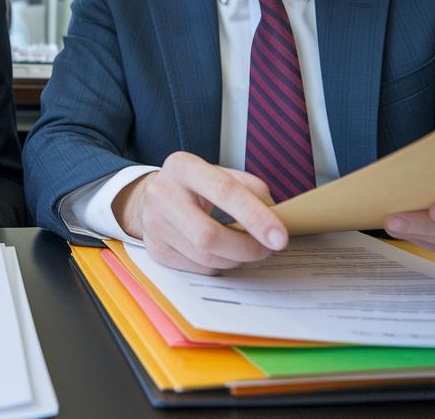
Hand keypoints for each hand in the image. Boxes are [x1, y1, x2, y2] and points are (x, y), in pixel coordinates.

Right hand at [114, 151, 287, 274]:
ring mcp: (154, 225)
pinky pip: (198, 268)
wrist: (154, 196)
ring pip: (205, 256)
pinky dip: (220, 264)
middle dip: (246, 248)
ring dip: (236, 258)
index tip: (280, 237)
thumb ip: (249, 189)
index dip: (255, 217)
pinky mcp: (156, 249)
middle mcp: (162, 194)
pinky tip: (223, 252)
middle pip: (208, 234)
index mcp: (183, 167)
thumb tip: (275, 218)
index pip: (224, 192)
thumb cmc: (196, 185)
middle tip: (267, 249)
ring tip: (247, 248)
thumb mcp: (220, 173)